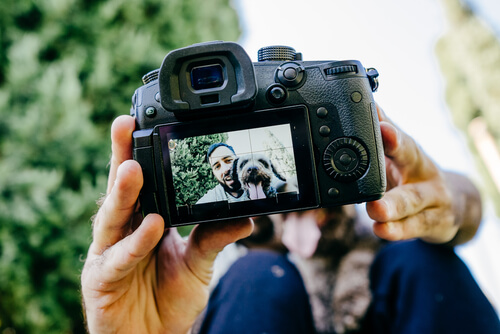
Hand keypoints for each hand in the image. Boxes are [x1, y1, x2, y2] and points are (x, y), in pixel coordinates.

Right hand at [81, 115, 252, 333]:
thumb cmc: (169, 298)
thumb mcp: (199, 263)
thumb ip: (214, 238)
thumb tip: (245, 216)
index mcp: (142, 219)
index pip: (141, 181)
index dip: (139, 152)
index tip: (145, 123)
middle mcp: (122, 231)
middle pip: (120, 188)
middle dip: (122, 155)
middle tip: (125, 123)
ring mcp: (108, 254)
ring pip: (112, 218)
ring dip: (122, 193)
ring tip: (133, 168)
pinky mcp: (101, 280)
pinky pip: (119, 259)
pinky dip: (136, 243)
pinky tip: (152, 225)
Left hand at [366, 106, 481, 244]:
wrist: (453, 206)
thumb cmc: (414, 177)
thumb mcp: (400, 158)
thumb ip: (383, 139)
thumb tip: (366, 107)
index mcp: (411, 154)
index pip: (399, 136)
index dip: (389, 127)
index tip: (377, 116)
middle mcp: (423, 172)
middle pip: (410, 158)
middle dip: (396, 147)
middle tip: (384, 136)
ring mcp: (432, 198)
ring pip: (412, 200)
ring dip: (393, 205)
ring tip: (375, 208)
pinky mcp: (433, 223)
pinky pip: (413, 227)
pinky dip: (397, 230)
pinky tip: (381, 230)